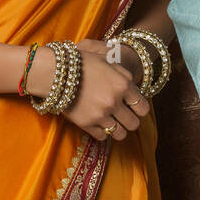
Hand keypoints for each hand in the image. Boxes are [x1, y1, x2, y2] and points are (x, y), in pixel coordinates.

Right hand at [27, 41, 150, 141]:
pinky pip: (103, 137)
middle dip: (131, 121)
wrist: (56, 71)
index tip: (135, 109)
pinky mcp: (87, 124)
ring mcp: (100, 114)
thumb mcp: (108, 61)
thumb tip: (134, 90)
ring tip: (112, 122)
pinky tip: (98, 123)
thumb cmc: (82, 62)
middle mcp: (114, 101)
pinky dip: (102, 132)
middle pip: (134, 124)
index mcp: (123, 84)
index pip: (143, 108)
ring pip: (120, 134)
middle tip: (124, 117)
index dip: (140, 109)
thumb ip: (124, 76)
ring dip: (118, 129)